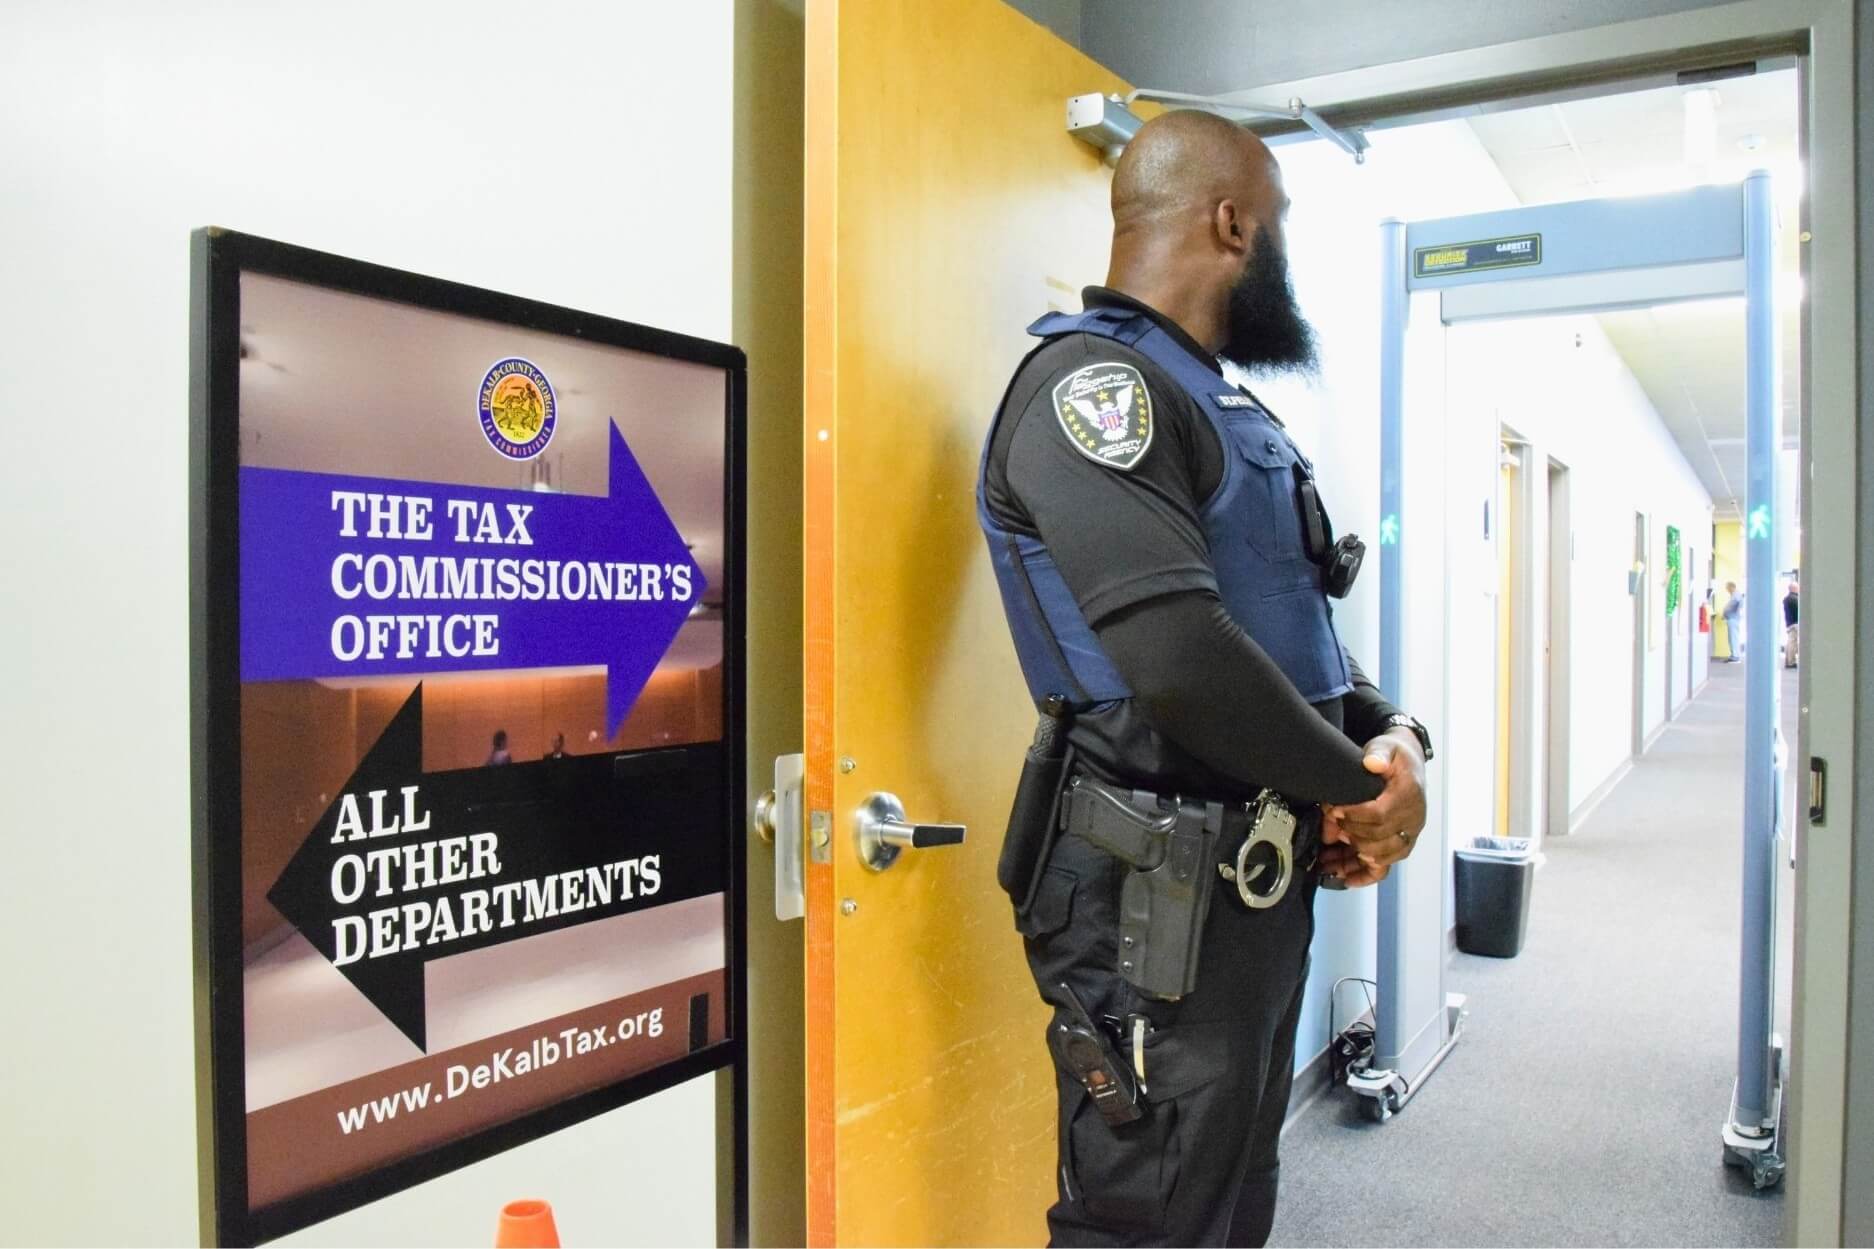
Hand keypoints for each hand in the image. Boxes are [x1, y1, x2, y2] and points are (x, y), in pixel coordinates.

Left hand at [1319, 729, 1427, 886]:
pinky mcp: (1401, 845)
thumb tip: (1373, 763)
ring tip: (1326, 858)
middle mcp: (1413, 819)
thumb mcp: (1387, 746)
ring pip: (1380, 857)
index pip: (1381, 813)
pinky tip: (1345, 878)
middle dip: (1349, 834)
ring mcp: (1408, 835)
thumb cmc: (1395, 757)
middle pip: (1378, 838)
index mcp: (1409, 795)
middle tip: (1328, 826)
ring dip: (1350, 859)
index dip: (1354, 815)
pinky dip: (1365, 875)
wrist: (1408, 764)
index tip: (1334, 810)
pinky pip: (1385, 868)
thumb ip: (1379, 753)